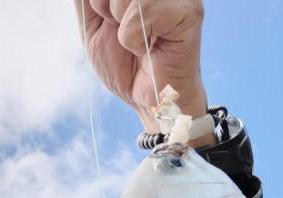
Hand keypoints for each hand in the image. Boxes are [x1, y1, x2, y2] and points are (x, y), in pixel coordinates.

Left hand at [76, 0, 210, 139]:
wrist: (149, 103)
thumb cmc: (125, 67)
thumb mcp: (93, 26)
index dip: (99, 2)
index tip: (111, 20)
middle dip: (107, 9)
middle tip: (124, 33)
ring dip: (121, 25)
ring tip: (138, 42)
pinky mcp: (189, 12)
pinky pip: (143, 10)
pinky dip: (134, 38)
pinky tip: (148, 48)